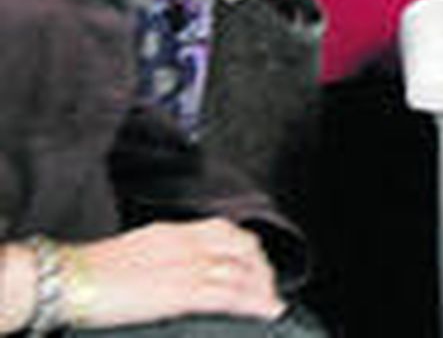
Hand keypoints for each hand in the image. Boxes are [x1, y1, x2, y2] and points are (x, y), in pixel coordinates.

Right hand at [70, 219, 282, 327]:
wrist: (70, 278)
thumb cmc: (93, 271)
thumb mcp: (138, 250)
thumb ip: (164, 255)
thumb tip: (176, 272)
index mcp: (175, 231)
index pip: (225, 231)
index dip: (247, 248)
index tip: (256, 263)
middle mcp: (189, 243)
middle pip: (242, 248)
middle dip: (262, 267)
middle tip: (267, 287)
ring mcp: (188, 266)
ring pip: (242, 273)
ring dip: (263, 289)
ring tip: (272, 304)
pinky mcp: (182, 292)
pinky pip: (230, 295)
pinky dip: (254, 302)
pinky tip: (267, 311)